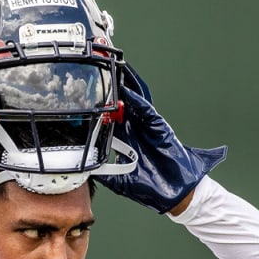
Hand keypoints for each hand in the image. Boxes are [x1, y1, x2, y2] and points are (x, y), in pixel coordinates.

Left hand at [95, 64, 225, 213]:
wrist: (173, 193)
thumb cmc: (150, 187)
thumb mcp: (119, 181)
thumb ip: (103, 172)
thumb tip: (84, 169)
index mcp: (125, 138)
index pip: (109, 115)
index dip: (100, 102)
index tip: (87, 89)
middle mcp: (135, 128)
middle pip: (122, 100)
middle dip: (113, 83)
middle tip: (101, 65)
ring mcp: (147, 126)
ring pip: (135, 99)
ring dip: (126, 83)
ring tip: (116, 66)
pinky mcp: (159, 127)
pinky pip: (146, 111)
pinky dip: (137, 100)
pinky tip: (127, 91)